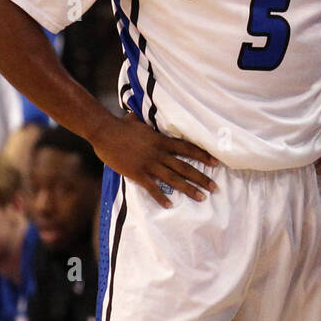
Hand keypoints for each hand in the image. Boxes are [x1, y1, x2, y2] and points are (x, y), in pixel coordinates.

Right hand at [90, 111, 217, 207]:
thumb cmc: (120, 125)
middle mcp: (159, 153)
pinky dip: (161, 197)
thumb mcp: (139, 122)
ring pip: (173, 178)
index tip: (215, 163)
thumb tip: (140, 115)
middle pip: (185, 166)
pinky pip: (152, 187)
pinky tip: (169, 205)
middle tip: (215, 187)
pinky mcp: (137, 173)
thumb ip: (145, 123)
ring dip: (188, 189)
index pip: (187, 149)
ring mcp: (149, 164)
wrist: (104, 131)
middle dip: (201, 177)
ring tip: (201, 197)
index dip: (202, 156)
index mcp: (161, 141)